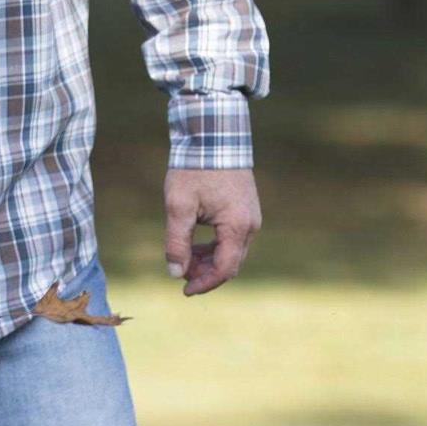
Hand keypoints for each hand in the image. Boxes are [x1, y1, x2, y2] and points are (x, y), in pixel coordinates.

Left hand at [163, 169, 261, 296]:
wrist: (212, 134)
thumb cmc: (194, 168)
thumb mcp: (178, 207)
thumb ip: (176, 242)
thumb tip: (175, 273)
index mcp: (237, 225)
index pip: (225, 269)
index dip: (204, 284)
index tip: (184, 290)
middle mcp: (251, 224)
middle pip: (230, 264)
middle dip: (204, 274)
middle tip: (180, 272)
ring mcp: (251, 217)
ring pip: (231, 253)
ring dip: (208, 262)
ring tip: (184, 257)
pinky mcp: (246, 211)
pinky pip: (233, 240)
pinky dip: (214, 248)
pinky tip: (194, 246)